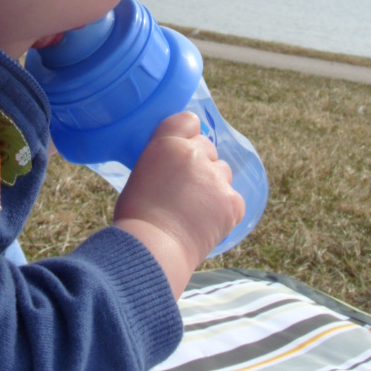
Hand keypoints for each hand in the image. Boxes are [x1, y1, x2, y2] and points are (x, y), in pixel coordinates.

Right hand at [113, 112, 244, 297]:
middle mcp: (195, 153)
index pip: (189, 121)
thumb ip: (162, 161)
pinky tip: (207, 222)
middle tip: (184, 188)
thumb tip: (175, 167)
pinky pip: (234, 198)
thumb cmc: (136, 216)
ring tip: (195, 208)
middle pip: (207, 147)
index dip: (187, 135)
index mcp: (167, 143)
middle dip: (199, 164)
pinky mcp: (232, 202)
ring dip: (213, 184)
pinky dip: (225, 209)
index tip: (181, 151)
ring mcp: (216, 177)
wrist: (151, 249)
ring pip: (222, 172)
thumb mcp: (141, 173)